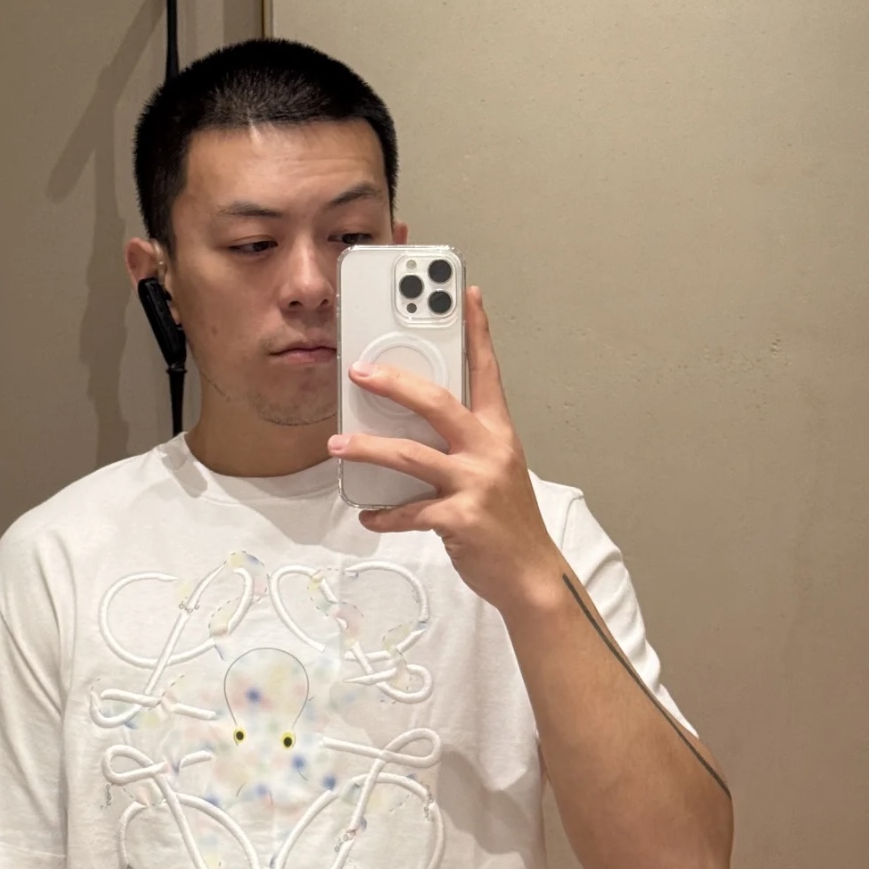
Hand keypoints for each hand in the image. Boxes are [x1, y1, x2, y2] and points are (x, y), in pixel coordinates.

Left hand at [328, 286, 560, 615]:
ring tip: (337, 444)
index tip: (465, 293)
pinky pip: (408, 511)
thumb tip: (409, 425)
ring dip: (367, 448)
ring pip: (410, 455)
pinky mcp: (460, 520)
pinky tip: (367, 513)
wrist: (531, 575)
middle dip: (394, 382)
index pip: (487, 370)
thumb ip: (463, 443)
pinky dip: (383, 513)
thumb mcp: (495, 469)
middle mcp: (488, 450)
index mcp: (498, 432)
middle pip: (437, 402)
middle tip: (359, 371)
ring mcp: (475, 485)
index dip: (477, 330)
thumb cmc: (507, 520)